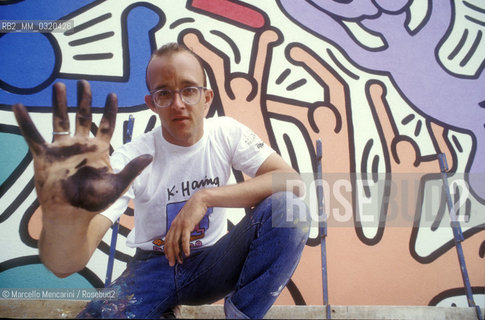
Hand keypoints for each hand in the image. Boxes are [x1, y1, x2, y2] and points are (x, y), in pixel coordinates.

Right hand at [13, 80, 152, 219]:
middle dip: (83, 99)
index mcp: (99, 149)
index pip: (106, 124)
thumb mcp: (118, 184)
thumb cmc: (95, 201)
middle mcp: (81, 145)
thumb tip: (150, 156)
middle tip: (84, 83)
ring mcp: (62, 148)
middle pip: (82, 116)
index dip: (110, 110)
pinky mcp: (44, 155)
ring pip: (60, 119)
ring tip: (59, 85)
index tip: (112, 95)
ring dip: (59, 103)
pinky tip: (18, 107)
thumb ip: (132, 168)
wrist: (73, 214)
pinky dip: (26, 122)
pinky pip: (33, 135)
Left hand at [164, 191, 208, 265]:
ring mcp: (180, 225)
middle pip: (169, 243)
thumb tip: (185, 236)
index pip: (167, 240)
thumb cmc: (194, 210)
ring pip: (175, 243)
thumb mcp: (187, 220)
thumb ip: (184, 227)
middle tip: (172, 264)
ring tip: (179, 261)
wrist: (199, 201)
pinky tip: (187, 254)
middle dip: (170, 255)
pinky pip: (184, 239)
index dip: (167, 250)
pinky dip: (185, 247)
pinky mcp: (187, 225)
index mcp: (174, 225)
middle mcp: (174, 226)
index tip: (168, 258)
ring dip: (176, 254)